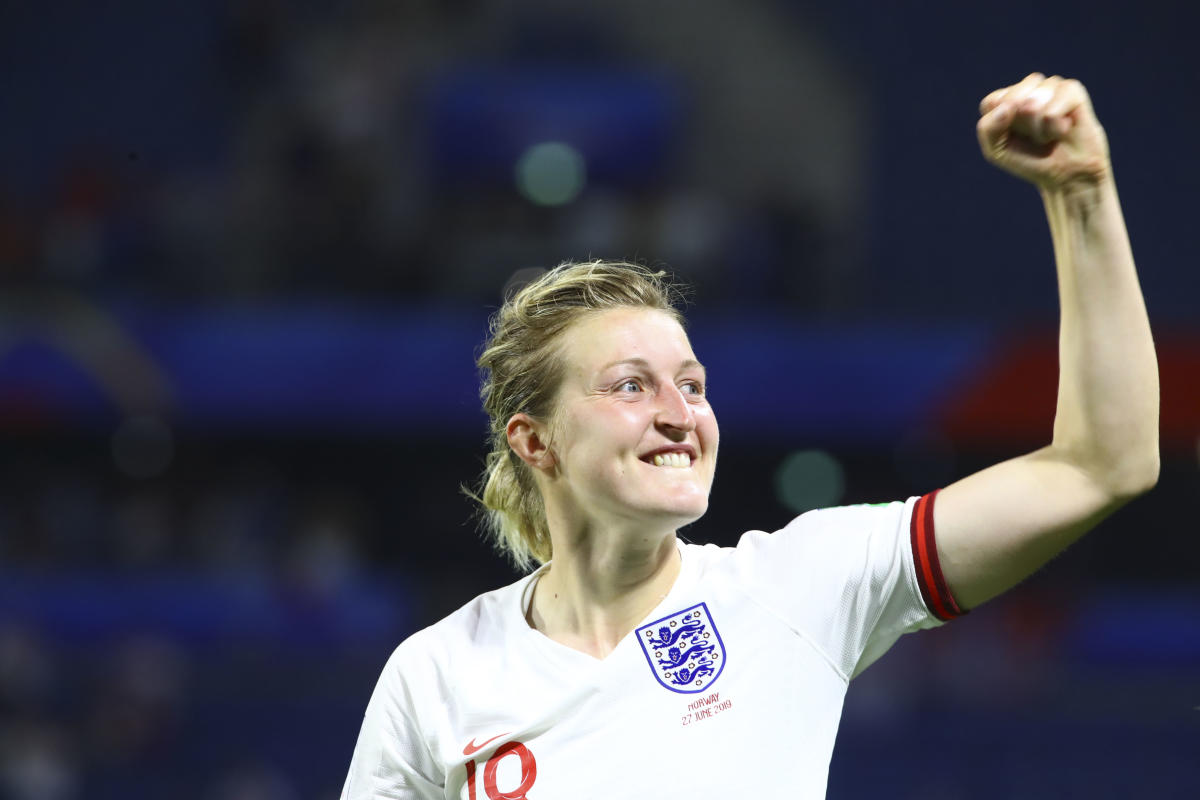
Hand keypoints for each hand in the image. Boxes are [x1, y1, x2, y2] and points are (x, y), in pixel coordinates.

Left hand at [977, 73, 1110, 191]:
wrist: (1066, 173)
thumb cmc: (1029, 159)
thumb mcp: (996, 150)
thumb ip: (987, 128)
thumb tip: (1009, 105)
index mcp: (1006, 98)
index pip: (991, 102)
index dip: (999, 127)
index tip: (1012, 137)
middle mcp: (1029, 87)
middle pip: (1011, 100)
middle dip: (1020, 126)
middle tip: (1033, 136)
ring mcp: (1051, 85)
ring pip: (1031, 104)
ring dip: (1038, 129)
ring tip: (1048, 134)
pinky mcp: (1072, 89)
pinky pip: (1051, 112)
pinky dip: (1054, 129)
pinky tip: (1063, 130)